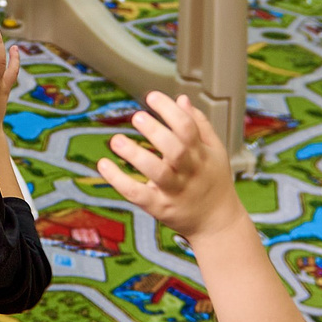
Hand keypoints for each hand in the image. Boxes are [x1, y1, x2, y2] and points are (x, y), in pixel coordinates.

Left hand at [96, 92, 250, 243]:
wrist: (218, 224)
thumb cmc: (213, 182)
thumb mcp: (215, 151)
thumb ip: (199, 125)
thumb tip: (181, 99)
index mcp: (201, 154)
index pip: (188, 128)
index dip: (170, 111)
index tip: (152, 97)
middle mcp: (189, 172)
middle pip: (175, 150)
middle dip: (156, 132)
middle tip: (137, 116)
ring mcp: (174, 191)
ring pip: (157, 173)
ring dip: (136, 155)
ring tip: (116, 140)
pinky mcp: (159, 208)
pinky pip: (138, 195)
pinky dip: (119, 181)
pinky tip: (104, 165)